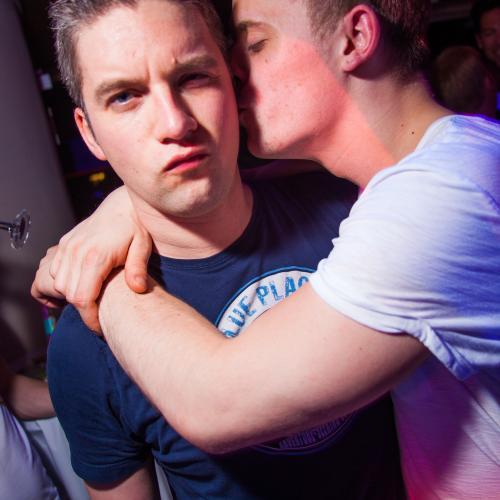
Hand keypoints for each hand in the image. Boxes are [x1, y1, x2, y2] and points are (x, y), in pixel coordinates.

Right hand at [31, 187, 151, 331]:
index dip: (89, 318)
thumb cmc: (135, 227)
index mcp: (95, 256)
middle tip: (100, 316)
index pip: (83, 298)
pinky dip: (64, 282)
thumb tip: (138, 288)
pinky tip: (83, 285)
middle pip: (69, 294)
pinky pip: (56, 271)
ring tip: (94, 302)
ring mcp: (68, 247)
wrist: (122, 205)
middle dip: (83, 310)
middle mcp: (76, 252)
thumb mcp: (143, 247)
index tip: (100, 328)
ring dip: (72, 296)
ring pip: (59, 284)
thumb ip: (138, 268)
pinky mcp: (65, 244)